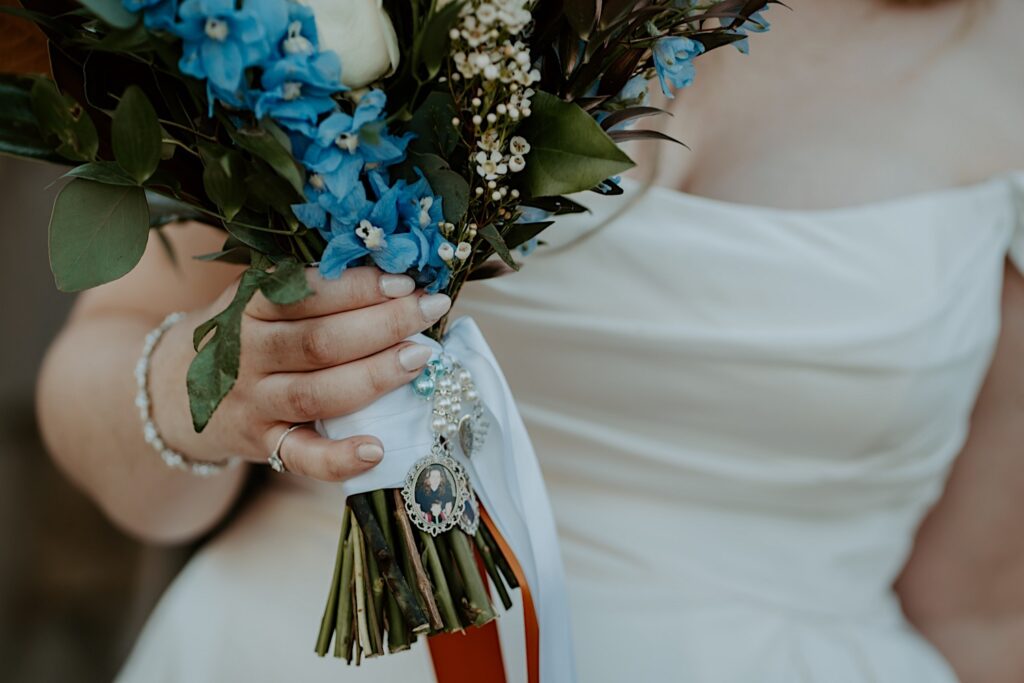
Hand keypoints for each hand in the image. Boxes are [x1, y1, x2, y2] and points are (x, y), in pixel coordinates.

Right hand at [150, 266, 451, 482]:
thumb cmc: (246, 332)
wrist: (174, 389)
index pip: (307, 292)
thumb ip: (312, 285)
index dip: (359, 287)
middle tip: (429, 310)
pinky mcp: (263, 444)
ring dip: (374, 377)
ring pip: (318, 393)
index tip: (406, 280)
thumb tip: (395, 272)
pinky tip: (377, 449)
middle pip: (320, 341)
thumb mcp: (261, 296)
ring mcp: (254, 402)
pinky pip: (302, 457)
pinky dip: (339, 458)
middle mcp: (248, 353)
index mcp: (249, 305)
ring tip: (420, 358)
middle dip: (382, 325)